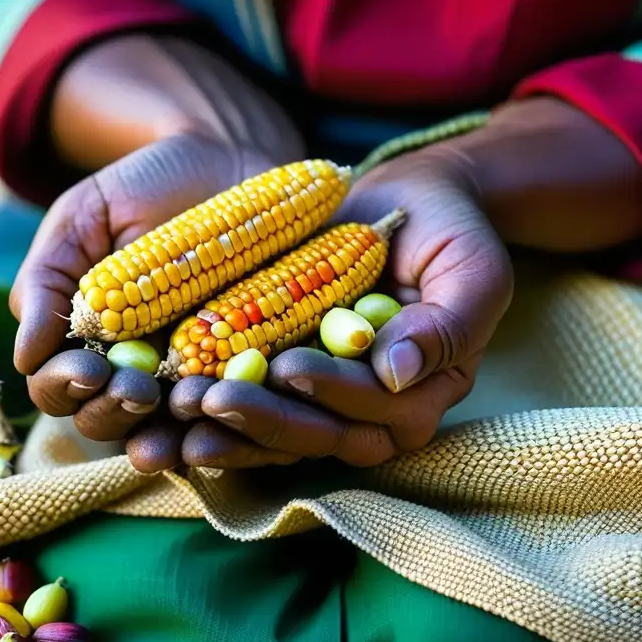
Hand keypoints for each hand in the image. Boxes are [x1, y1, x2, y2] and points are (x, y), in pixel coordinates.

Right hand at [10, 35, 301, 443]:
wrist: (226, 157)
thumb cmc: (141, 189)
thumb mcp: (82, 220)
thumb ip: (47, 282)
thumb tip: (24, 357)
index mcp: (88, 346)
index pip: (62, 391)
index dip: (67, 389)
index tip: (86, 369)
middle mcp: (140, 372)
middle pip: (114, 421)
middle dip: (118, 411)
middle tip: (136, 389)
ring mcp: (199, 374)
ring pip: (179, 426)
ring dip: (177, 428)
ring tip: (185, 401)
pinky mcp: (258, 364)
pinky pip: (249, 400)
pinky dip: (244, 406)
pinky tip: (243, 396)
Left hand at [129, 143, 514, 470]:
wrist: (399, 204)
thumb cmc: (446, 230)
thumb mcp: (471, 267)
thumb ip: (451, 323)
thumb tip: (400, 372)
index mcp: (425, 392)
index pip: (378, 407)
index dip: (335, 392)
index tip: (290, 366)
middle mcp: (376, 414)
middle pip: (322, 435)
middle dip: (265, 420)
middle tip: (211, 401)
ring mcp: (327, 406)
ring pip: (279, 437)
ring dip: (227, 432)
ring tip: (179, 415)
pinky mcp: (285, 390)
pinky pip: (250, 416)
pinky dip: (212, 418)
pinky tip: (170, 411)